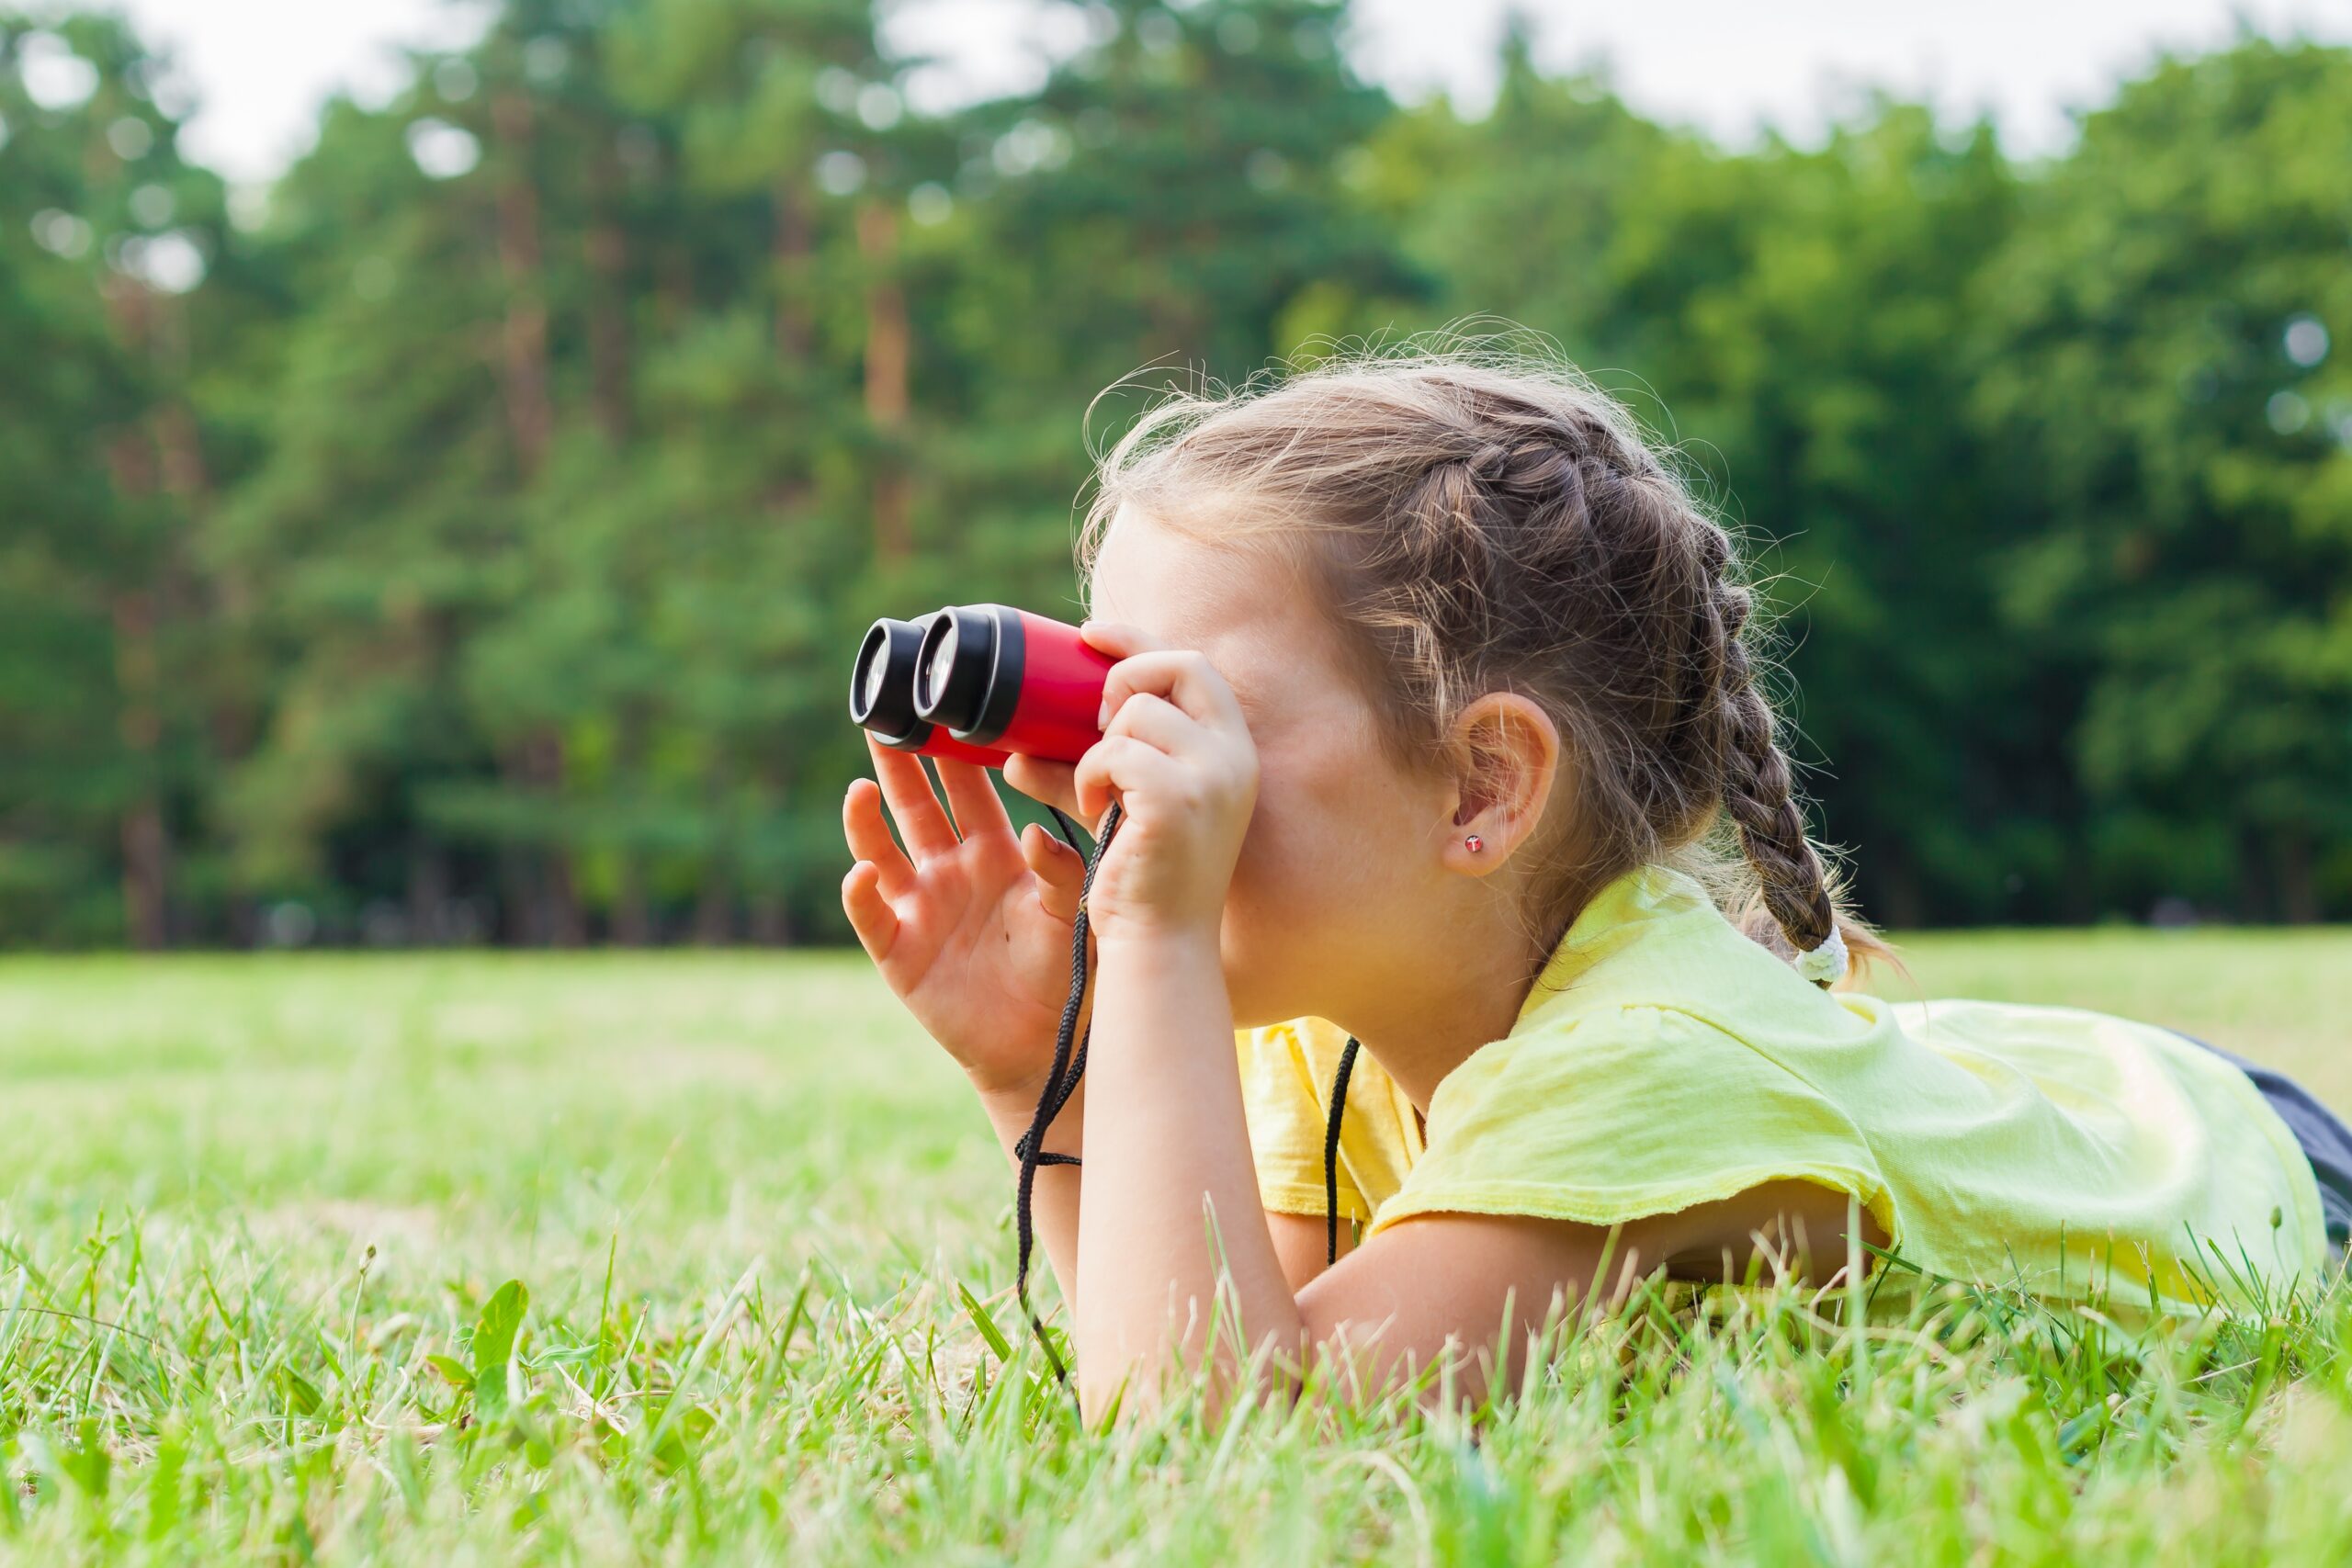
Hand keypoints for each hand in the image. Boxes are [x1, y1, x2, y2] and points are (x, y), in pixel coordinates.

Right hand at [841, 735, 1089, 1100]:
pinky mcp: (899, 953)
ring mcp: (920, 909)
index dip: (955, 753)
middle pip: (916, 806)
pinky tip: (863, 872)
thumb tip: (1035, 832)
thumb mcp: (1073, 913)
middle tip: (885, 717)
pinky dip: (861, 893)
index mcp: (994, 854)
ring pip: (882, 851)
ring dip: (866, 819)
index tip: (945, 707)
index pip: (969, 791)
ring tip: (860, 787)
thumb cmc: (1065, 972)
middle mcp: (950, 873)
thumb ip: (1060, 871)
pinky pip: (871, 916)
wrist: (1044, 1044)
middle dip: (901, 764)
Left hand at [1069, 623, 1257, 939]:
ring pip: (1137, 713)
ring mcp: (1213, 776)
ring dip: (1097, 749)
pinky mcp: (1179, 798)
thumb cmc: (1144, 877)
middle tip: (1093, 725)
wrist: (1160, 943)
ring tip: (1096, 792)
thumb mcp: (1122, 806)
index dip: (1140, 640)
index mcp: (1233, 751)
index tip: (1091, 634)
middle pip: (1179, 665)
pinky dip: (1089, 776)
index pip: (1195, 665)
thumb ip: (1086, 766)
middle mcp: (1235, 757)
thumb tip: (1016, 746)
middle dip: (1124, 678)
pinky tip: (1095, 810)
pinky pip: (1115, 752)